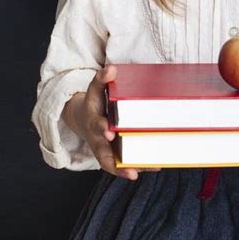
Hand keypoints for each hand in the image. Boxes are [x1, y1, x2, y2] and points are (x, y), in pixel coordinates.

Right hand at [62, 64, 161, 180]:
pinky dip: (136, 168)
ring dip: (129, 169)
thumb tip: (112, 68)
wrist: (83, 119)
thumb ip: (102, 78)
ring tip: (148, 170)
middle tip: (132, 166)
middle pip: (104, 152)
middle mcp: (98, 139)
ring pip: (114, 164)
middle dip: (115, 159)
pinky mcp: (112, 156)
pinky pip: (123, 165)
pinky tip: (155, 166)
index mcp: (94, 121)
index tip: (109, 131)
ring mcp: (105, 150)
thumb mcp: (95, 88)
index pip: (97, 126)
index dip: (102, 129)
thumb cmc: (95, 102)